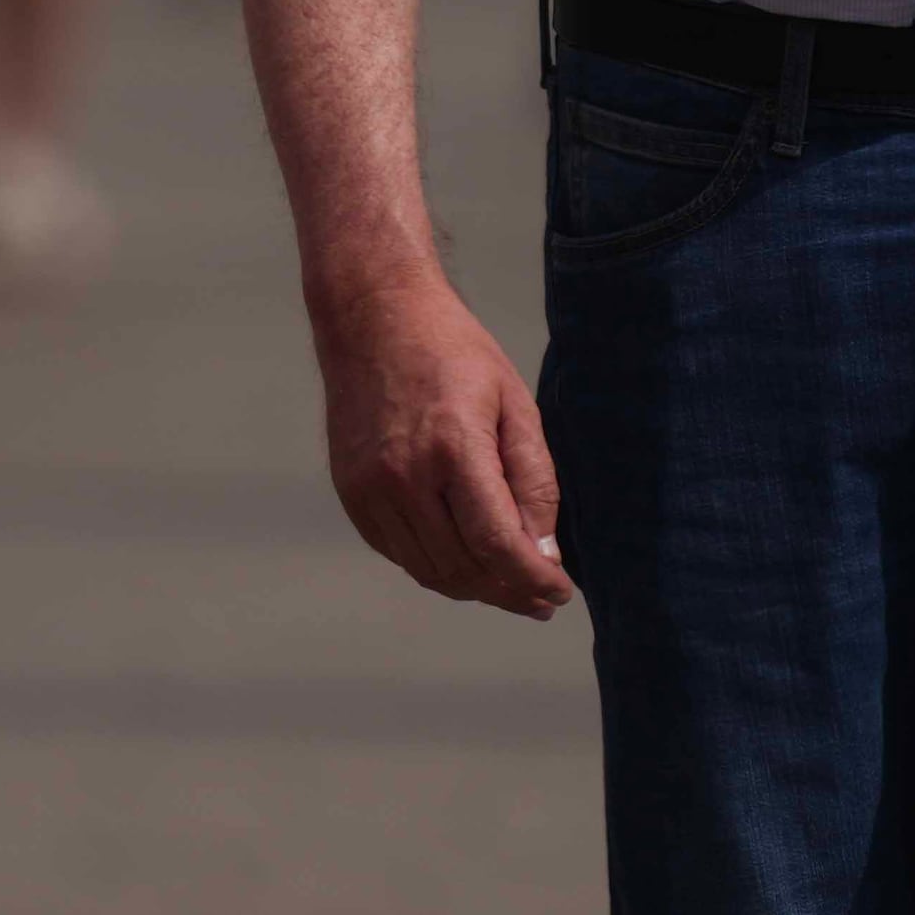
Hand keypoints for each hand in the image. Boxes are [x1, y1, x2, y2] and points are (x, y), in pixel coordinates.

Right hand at [312, 271, 568, 616]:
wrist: (372, 318)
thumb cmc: (453, 352)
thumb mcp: (514, 402)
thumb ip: (534, 480)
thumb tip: (544, 551)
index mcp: (453, 446)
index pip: (498, 544)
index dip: (535, 579)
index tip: (561, 593)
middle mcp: (404, 476)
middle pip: (466, 568)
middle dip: (511, 591)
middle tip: (541, 596)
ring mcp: (371, 490)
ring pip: (431, 571)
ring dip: (476, 587)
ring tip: (509, 583)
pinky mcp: (353, 496)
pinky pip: (401, 555)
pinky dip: (437, 567)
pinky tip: (465, 559)